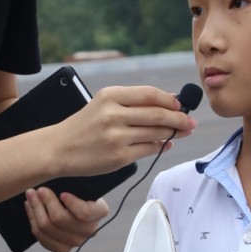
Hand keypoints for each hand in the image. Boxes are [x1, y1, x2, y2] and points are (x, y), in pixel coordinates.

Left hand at [25, 186, 108, 251]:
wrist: (76, 205)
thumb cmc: (79, 189)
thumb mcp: (81, 182)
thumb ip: (74, 181)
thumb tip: (58, 171)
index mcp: (100, 211)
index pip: (85, 213)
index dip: (71, 204)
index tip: (62, 194)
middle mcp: (90, 230)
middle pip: (61, 219)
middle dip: (45, 202)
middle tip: (38, 189)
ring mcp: (76, 242)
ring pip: (48, 228)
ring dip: (35, 209)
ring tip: (30, 195)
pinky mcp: (63, 249)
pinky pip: (43, 238)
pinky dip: (33, 221)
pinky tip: (30, 209)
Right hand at [49, 86, 194, 177]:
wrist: (59, 148)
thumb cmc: (84, 125)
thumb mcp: (103, 104)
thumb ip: (132, 103)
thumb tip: (168, 104)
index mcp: (110, 96)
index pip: (150, 94)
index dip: (170, 100)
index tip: (181, 105)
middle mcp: (114, 114)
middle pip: (158, 115)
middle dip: (179, 119)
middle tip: (190, 122)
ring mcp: (117, 137)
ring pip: (156, 133)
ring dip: (174, 133)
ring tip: (183, 132)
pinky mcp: (119, 157)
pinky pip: (148, 149)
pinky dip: (161, 146)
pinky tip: (166, 144)